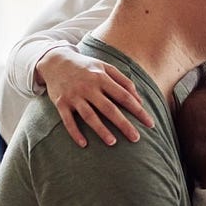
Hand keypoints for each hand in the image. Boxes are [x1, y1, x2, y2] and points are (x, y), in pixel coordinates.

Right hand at [35, 45, 155, 147]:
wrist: (55, 61)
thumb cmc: (86, 67)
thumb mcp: (105, 67)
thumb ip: (124, 81)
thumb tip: (139, 100)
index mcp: (102, 77)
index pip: (124, 96)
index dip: (138, 110)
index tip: (150, 123)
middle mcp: (88, 87)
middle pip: (109, 108)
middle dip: (124, 124)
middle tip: (136, 138)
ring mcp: (74, 96)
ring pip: (89, 116)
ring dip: (101, 130)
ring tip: (113, 143)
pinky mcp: (60, 103)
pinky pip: (68, 121)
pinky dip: (75, 133)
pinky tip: (84, 144)